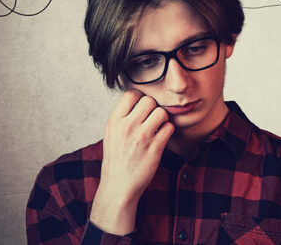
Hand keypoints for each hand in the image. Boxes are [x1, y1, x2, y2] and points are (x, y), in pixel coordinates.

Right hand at [89, 89, 173, 234]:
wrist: (118, 186)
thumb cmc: (116, 159)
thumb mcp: (111, 134)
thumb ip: (122, 116)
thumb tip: (139, 98)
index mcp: (114, 122)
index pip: (131, 94)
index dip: (139, 98)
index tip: (141, 108)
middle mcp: (127, 127)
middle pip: (149, 101)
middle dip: (153, 108)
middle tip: (151, 119)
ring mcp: (141, 137)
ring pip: (161, 112)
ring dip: (162, 119)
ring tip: (157, 128)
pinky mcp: (155, 148)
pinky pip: (169, 127)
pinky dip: (168, 131)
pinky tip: (160, 138)